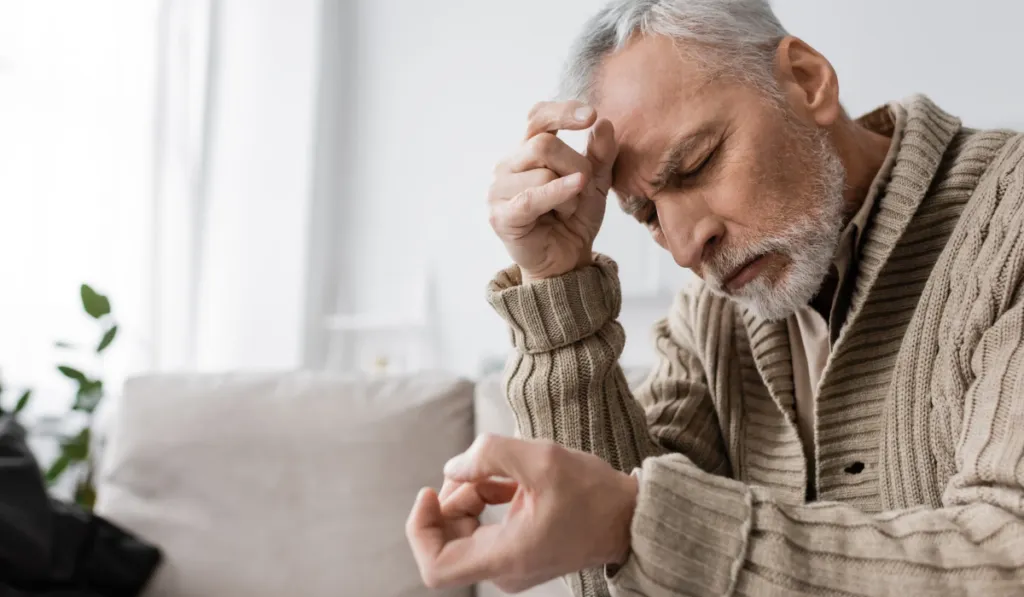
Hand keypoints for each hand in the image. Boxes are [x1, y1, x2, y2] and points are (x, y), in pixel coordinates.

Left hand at [405, 434, 637, 592]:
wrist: (631, 517)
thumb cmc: (593, 492)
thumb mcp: (541, 459)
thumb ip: (489, 455)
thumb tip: (452, 467)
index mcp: (506, 556)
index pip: (435, 566)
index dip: (420, 528)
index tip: (429, 492)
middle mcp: (504, 570)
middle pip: (446, 541)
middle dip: (450, 500)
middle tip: (474, 470)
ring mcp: (511, 564)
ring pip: (464, 532)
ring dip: (469, 496)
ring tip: (497, 471)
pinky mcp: (518, 553)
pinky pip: (483, 530)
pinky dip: (485, 501)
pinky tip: (507, 481)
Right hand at [488, 101, 618, 282]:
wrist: (566, 261)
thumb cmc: (574, 219)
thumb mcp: (596, 183)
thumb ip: (600, 154)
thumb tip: (604, 123)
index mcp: (527, 150)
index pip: (538, 117)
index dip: (562, 112)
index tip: (590, 115)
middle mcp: (508, 165)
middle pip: (544, 144)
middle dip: (575, 165)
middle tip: (584, 188)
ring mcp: (499, 189)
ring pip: (542, 172)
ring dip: (569, 193)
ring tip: (568, 211)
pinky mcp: (500, 215)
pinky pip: (532, 197)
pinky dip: (558, 193)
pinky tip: (575, 191)